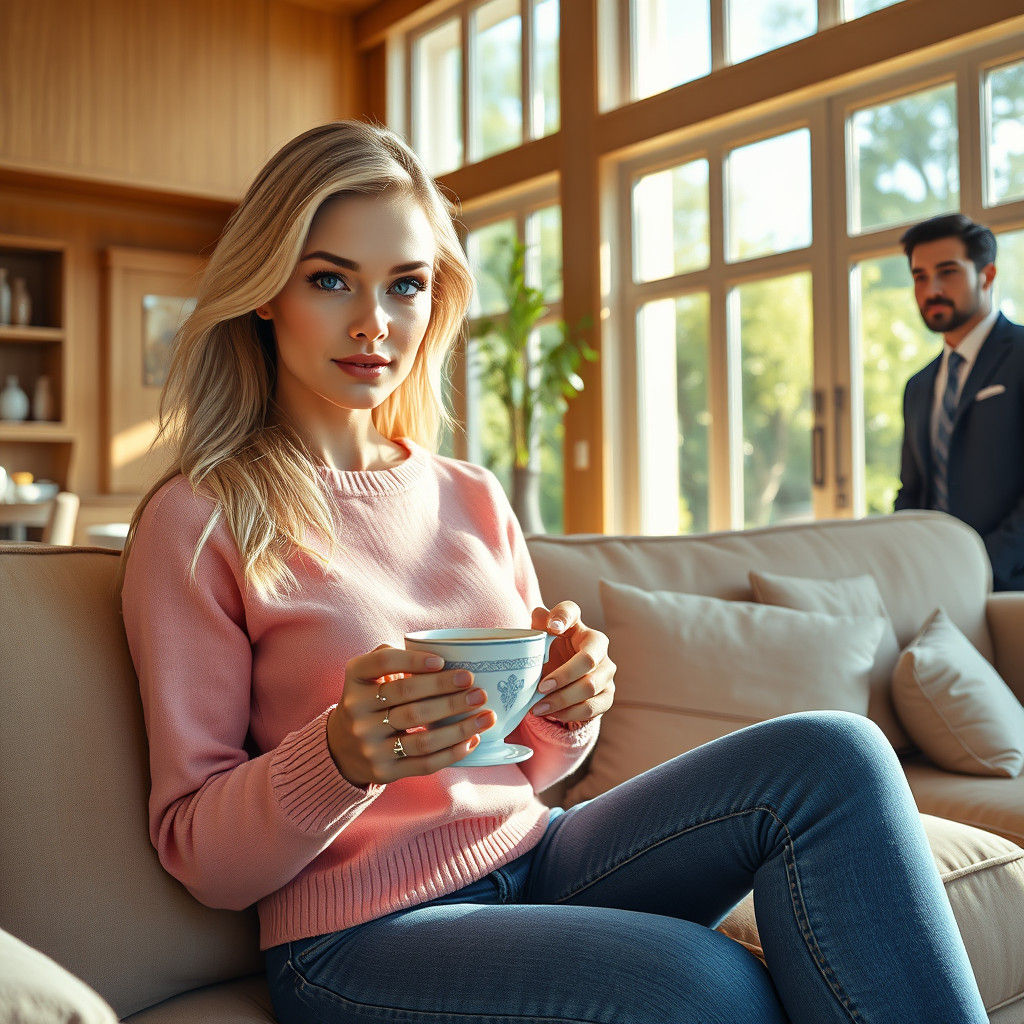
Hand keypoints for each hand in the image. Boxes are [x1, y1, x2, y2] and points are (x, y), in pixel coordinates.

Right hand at [326, 645, 496, 786]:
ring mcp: (369, 744)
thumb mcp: (368, 675)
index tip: (443, 661)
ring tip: (487, 716)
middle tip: (478, 688)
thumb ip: (389, 656)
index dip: (413, 661)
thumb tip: (433, 651)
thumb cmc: (370, 701)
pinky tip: (473, 740)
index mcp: (355, 678)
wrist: (342, 748)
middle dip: (447, 692)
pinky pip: (424, 763)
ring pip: (421, 736)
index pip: (383, 662)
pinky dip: (452, 753)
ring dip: (459, 727)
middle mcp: (357, 711)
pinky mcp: (383, 771)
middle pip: (408, 699)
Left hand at [529, 602, 614, 724]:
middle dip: (563, 675)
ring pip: (589, 687)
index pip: (571, 612)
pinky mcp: (607, 696)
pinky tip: (552, 714)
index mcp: (577, 626)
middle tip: (540, 688)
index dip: (562, 617)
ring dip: (562, 700)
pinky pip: (591, 708)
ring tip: (538, 707)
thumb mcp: (541, 639)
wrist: (560, 680)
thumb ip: (539, 624)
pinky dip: (569, 713)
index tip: (551, 629)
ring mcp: (606, 672)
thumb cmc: (549, 653)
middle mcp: (598, 647)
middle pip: (588, 659)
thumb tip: (543, 617)